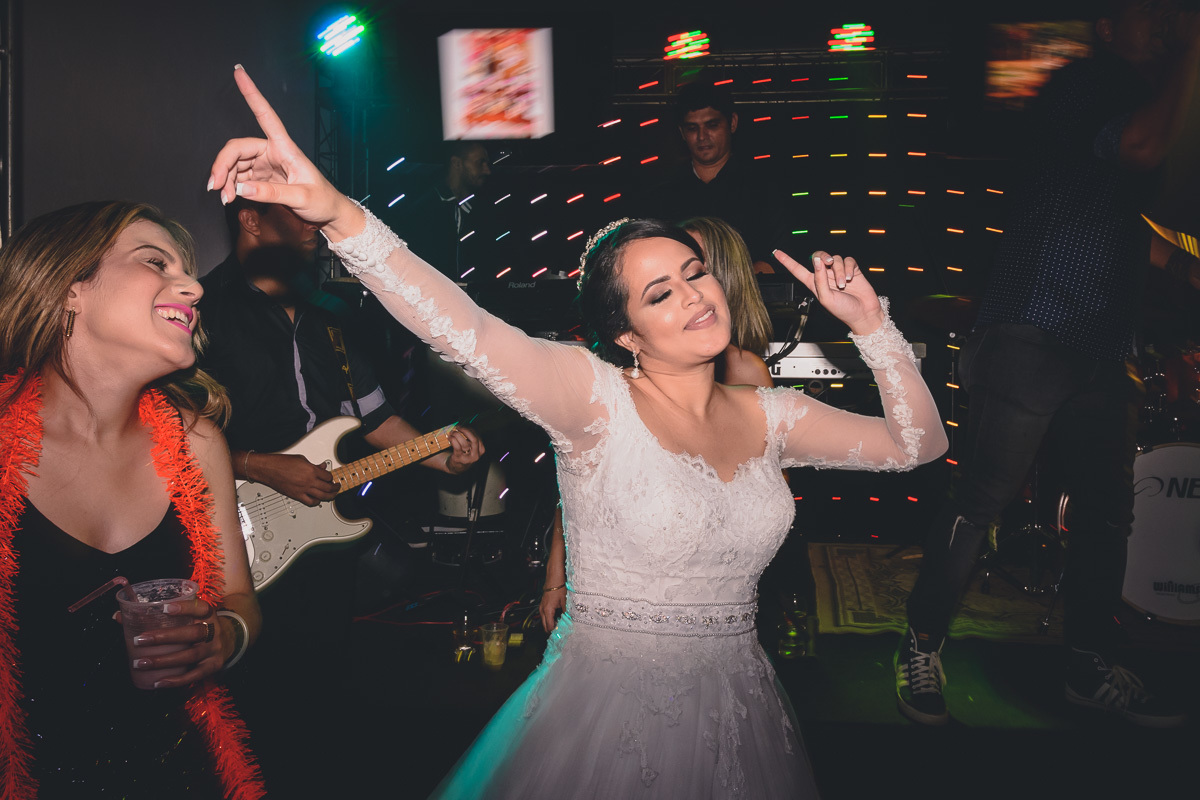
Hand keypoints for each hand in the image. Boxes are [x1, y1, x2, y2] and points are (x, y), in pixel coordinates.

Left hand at [127, 598, 227, 688]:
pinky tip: (158, 682)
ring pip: (190, 655)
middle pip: (193, 633)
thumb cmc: (196, 625)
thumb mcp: (187, 616)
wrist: (228, 640)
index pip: (200, 607)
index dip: (184, 607)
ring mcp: (214, 649)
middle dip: (165, 637)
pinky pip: (194, 675)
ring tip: (141, 663)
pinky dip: (176, 680)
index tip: (163, 608)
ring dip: (164, 660)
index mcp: (207, 614)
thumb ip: (158, 615)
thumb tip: (119, 616)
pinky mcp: (213, 666)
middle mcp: (214, 630)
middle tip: (140, 640)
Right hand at [208, 66, 360, 237]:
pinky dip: (230, 187)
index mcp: (285, 148)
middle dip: (222, 165)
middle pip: (238, 148)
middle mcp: (272, 152)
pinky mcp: (261, 179)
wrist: (329, 214)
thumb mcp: (302, 197)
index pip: (265, 115)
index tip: (239, 71)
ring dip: (225, 179)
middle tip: (214, 186)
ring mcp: (265, 165)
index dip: (251, 93)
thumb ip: (272, 194)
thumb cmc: (322, 200)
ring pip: (235, 164)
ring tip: (224, 198)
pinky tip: (229, 198)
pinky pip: (239, 178)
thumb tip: (241, 189)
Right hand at [249, 452, 338, 505]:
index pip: (328, 476)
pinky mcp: (296, 495)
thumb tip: (322, 467)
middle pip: (328, 488)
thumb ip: (314, 465)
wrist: (268, 469)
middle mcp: (309, 481)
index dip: (331, 477)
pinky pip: (310, 502)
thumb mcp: (301, 459)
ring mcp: (303, 489)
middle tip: (337, 487)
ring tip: (332, 495)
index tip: (331, 478)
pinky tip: (318, 500)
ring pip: (322, 496)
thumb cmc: (281, 463)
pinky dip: (316, 502)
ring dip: (329, 496)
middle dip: (335, 488)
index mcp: (311, 470)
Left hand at [445, 427, 484, 474]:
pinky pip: (457, 446)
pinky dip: (453, 440)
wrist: (456, 467)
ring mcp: (468, 458)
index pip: (477, 436)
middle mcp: (476, 454)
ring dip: (457, 435)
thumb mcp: (471, 447)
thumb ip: (471, 438)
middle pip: (474, 439)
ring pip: (464, 442)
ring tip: (452, 433)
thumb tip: (464, 426)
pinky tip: (450, 437)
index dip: (470, 429)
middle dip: (465, 431)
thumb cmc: (464, 454)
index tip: (463, 426)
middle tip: (458, 427)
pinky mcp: (459, 458)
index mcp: (481, 449)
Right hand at [539, 586, 566, 631]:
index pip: (549, 626)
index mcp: (548, 610)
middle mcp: (542, 610)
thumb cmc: (559, 588)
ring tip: (560, 623)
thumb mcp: (565, 601)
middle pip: (544, 626)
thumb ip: (566, 612)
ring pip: (544, 621)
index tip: (561, 632)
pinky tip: (557, 617)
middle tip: (560, 630)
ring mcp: (541, 607)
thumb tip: (569, 621)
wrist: (554, 578)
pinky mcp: (542, 605)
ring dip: (550, 623)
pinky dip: (549, 618)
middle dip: (552, 629)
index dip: (555, 631)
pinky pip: (544, 615)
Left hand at [774, 249, 883, 335]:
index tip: (776, 253)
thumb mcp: (826, 298)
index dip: (787, 261)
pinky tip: (851, 278)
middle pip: (819, 256)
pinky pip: (848, 260)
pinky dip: (849, 268)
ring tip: (843, 284)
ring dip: (839, 270)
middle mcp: (825, 276)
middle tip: (828, 263)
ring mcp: (839, 272)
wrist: (863, 313)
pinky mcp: (852, 270)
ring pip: (835, 259)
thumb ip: (819, 279)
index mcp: (814, 283)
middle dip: (822, 256)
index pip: (797, 270)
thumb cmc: (843, 310)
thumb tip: (816, 261)